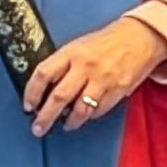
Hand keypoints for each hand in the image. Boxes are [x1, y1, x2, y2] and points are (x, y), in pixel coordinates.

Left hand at [22, 16, 166, 137]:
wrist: (139, 38)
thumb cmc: (106, 42)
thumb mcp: (78, 46)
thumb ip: (62, 65)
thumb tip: (44, 89)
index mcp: (71, 52)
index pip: (43, 73)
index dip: (31, 92)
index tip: (28, 105)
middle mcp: (85, 66)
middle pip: (59, 97)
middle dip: (45, 117)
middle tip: (38, 127)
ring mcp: (102, 80)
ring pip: (79, 110)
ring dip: (69, 122)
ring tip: (64, 124)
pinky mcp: (117, 91)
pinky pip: (98, 111)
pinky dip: (89, 116)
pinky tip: (85, 115)